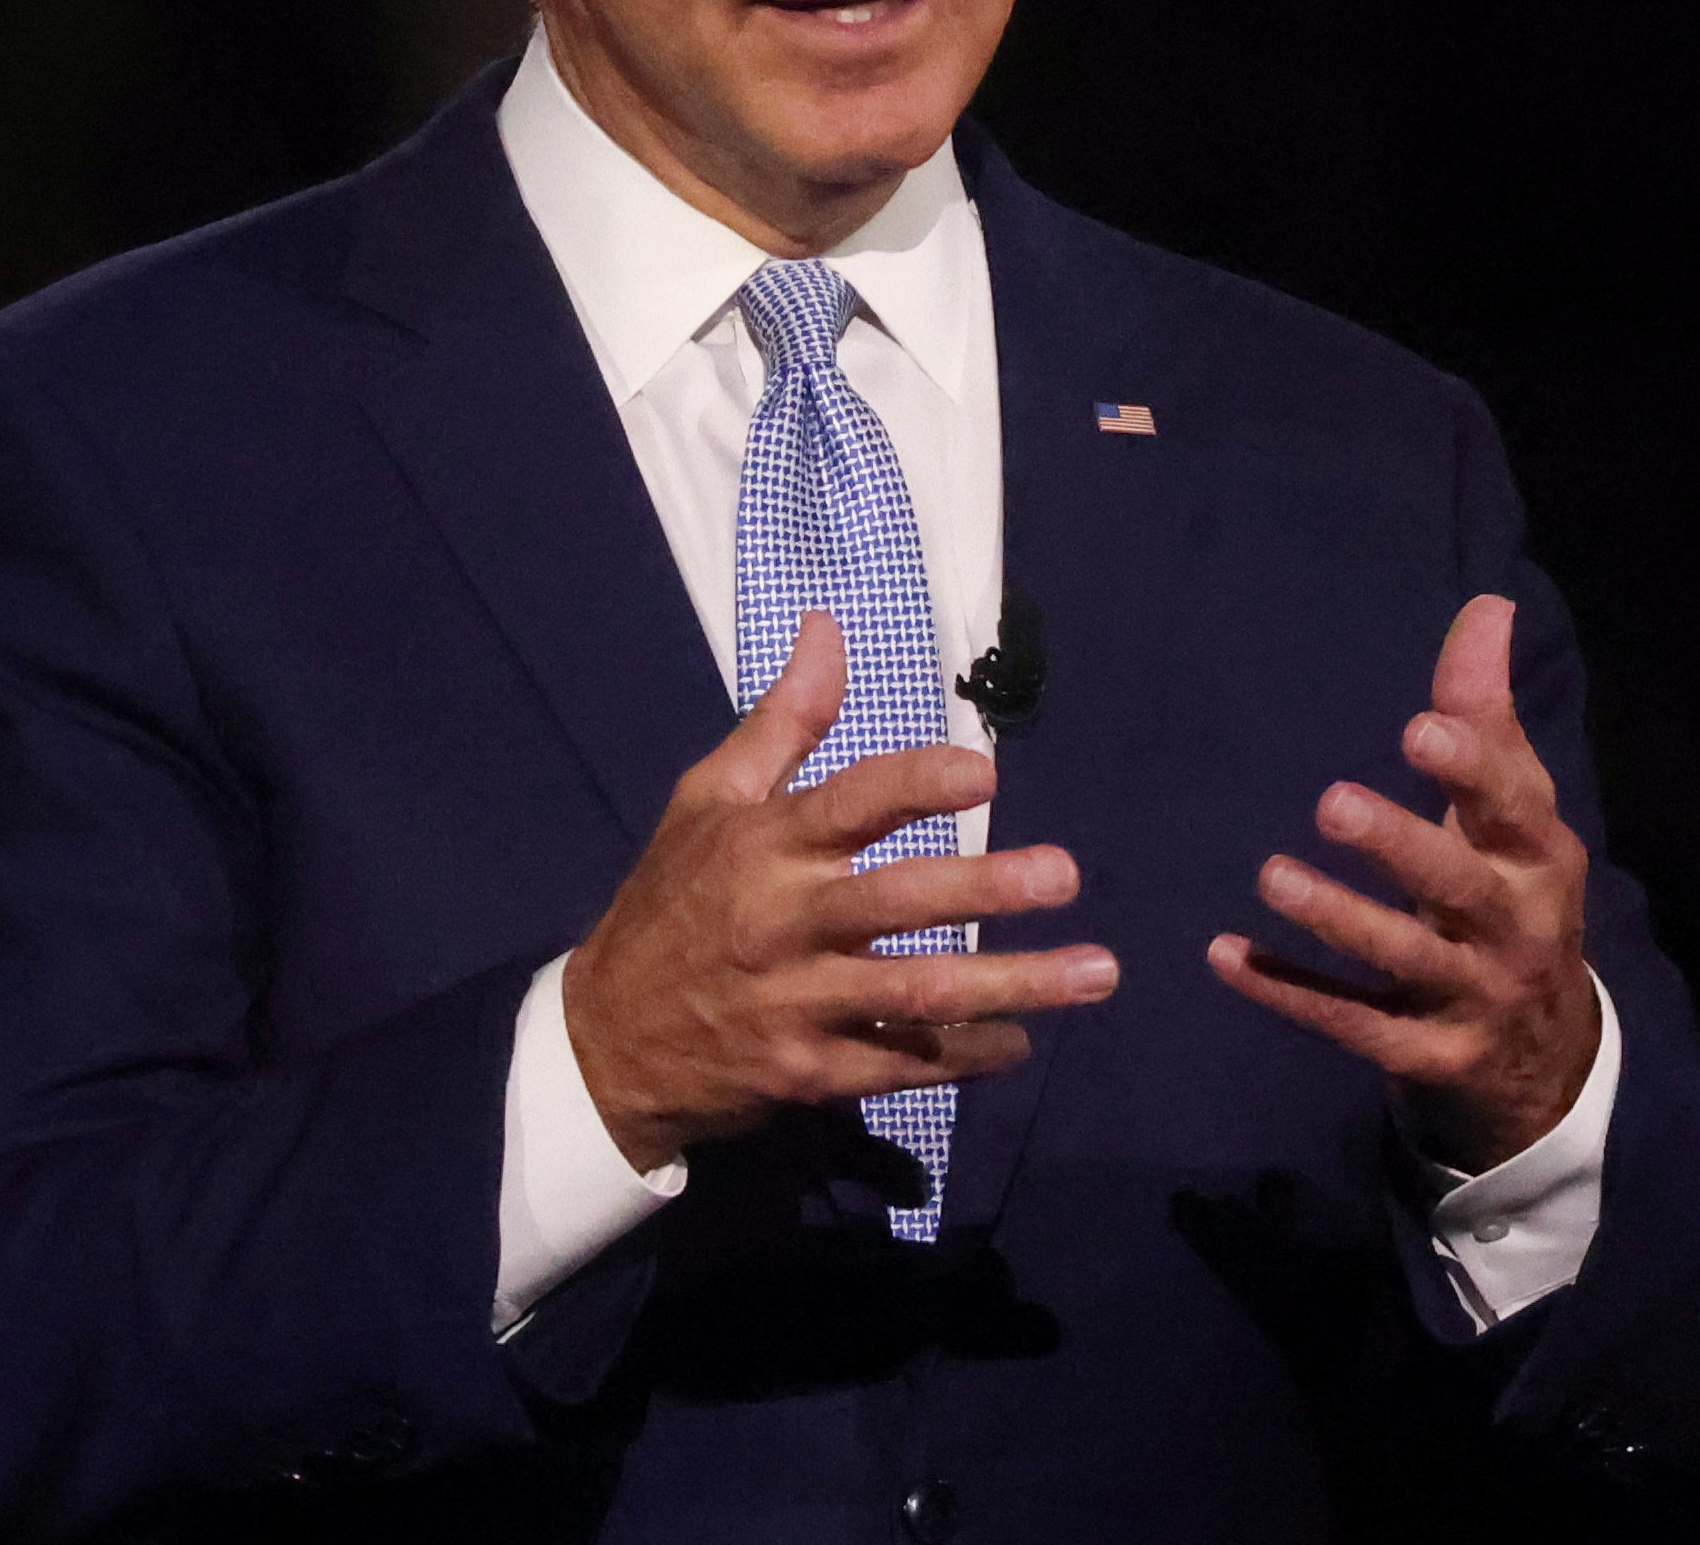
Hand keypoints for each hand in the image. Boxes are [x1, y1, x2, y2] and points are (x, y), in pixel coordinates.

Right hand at [562, 612, 1120, 1174]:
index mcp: (763, 846)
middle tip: (1065, 874)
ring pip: (917, 994)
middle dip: (986, 888)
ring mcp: (796, 1005)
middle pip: (896, 903)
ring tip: (1095, 972)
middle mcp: (783, 922)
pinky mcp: (807, 1074)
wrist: (604, 1040)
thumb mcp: (707, 799)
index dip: (917, 785)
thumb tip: (828, 626)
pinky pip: (901, 1064)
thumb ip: (783, 720)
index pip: (848, 804)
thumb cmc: (673, 902)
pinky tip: (1021, 1041)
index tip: (988, 773)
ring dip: (1014, 985)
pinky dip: (966, 1056)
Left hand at [1207, 595, 1598, 1172]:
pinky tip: (1227, 957)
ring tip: (1271, 875)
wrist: (1547, 1058)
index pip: (1513, 806)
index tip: (1419, 728)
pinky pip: (1354, 1024)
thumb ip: (1485, 714)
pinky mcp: (1428, 1055)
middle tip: (1330, 802)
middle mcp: (1514, 926)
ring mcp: (1473, 997)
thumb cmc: (1511, 896)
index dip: (1472, 769)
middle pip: (1459, 885)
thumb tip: (1487, 605)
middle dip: (1400, 845)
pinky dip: (1290, 992)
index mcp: (1539, 856)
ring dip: (1337, 918)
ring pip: (1403, 957)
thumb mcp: (1513, 813)